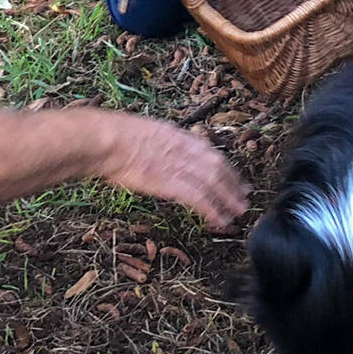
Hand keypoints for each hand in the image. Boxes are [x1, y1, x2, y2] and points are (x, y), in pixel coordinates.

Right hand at [96, 112, 248, 230]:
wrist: (108, 142)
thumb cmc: (114, 137)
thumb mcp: (143, 133)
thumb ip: (158, 144)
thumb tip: (161, 154)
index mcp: (178, 136)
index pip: (211, 153)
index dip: (226, 168)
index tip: (236, 179)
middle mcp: (185, 150)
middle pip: (218, 168)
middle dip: (233, 185)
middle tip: (244, 199)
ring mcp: (180, 166)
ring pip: (214, 184)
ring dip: (228, 200)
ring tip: (238, 213)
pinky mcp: (172, 183)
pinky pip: (200, 199)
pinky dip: (212, 210)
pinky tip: (220, 221)